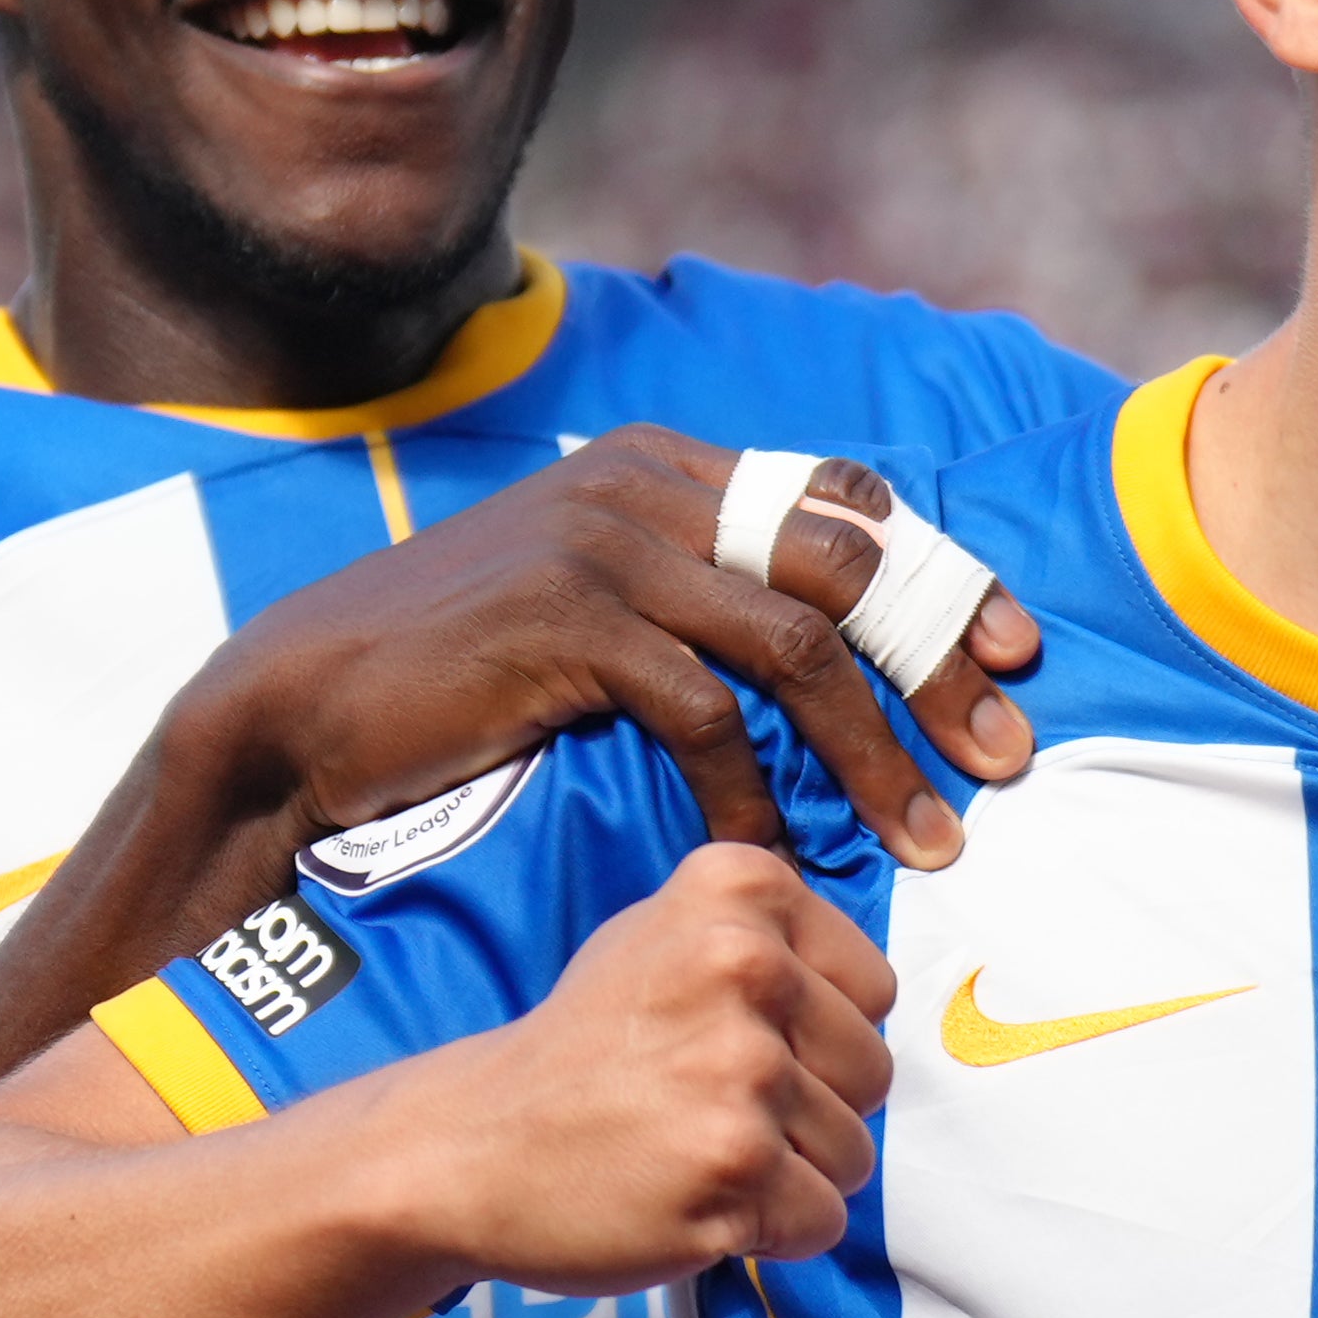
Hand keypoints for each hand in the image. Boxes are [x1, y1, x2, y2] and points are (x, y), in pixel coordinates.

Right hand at [169, 430, 1035, 873]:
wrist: (302, 706)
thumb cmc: (453, 675)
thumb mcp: (587, 607)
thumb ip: (691, 598)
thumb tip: (820, 652)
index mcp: (662, 467)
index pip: (847, 505)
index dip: (945, 579)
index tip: (1015, 660)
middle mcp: (643, 488)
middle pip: (847, 567)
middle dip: (940, 665)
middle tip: (1004, 758)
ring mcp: (603, 548)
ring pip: (796, 644)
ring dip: (874, 750)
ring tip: (928, 837)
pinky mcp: (564, 624)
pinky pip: (702, 709)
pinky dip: (751, 787)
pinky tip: (771, 849)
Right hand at [381, 843, 896, 1298]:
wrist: (468, 1145)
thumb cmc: (581, 1051)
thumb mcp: (665, 936)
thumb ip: (775, 947)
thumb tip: (876, 1006)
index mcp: (738, 891)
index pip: (872, 990)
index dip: (815, 1036)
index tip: (732, 1044)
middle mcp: (745, 966)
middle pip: (874, 1073)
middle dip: (811, 1111)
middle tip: (708, 1110)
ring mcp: (740, 1070)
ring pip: (855, 1155)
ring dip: (790, 1177)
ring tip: (696, 1152)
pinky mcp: (733, 1169)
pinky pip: (821, 1221)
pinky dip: (769, 1233)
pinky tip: (693, 1201)